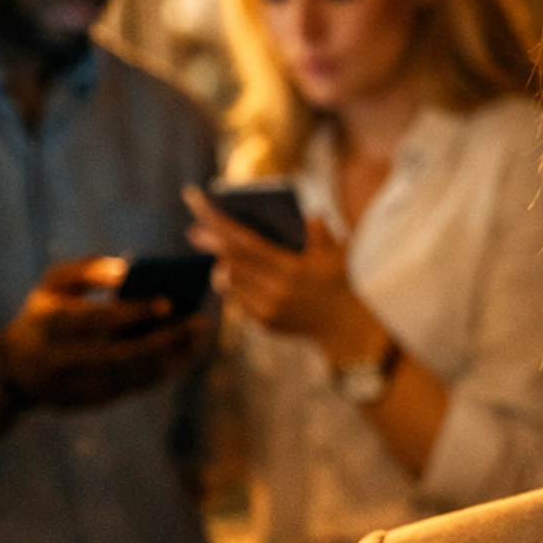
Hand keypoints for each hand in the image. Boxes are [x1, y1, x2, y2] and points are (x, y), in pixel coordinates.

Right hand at [0, 257, 209, 409]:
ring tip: (198, 338)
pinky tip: (183, 355)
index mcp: (50, 325)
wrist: (17, 369)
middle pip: (122, 356)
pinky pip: (134, 389)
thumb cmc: (45, 314)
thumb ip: (86, 270)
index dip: (134, 313)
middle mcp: (62, 360)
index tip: (169, 302)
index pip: (97, 321)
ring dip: (172, 359)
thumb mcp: (53, 283)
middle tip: (198, 322)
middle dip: (165, 340)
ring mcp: (76, 386)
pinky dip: (162, 372)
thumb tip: (127, 270)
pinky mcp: (90, 403)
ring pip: (133, 377)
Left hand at [184, 186, 377, 360]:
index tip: (204, 214)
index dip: (223, 227)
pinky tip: (231, 272)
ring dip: (221, 264)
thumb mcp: (337, 254)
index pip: (247, 245)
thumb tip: (308, 215)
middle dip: (212, 244)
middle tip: (195, 230)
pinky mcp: (265, 323)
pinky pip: (240, 299)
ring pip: (231, 283)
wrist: (347, 328)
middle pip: (233, 263)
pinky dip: (234, 283)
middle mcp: (275, 292)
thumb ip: (321, 233)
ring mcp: (268, 310)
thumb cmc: (342, 283)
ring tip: (214, 249)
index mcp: (292, 270)